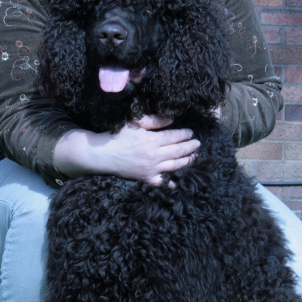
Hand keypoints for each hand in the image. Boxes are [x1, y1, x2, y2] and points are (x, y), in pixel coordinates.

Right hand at [54, 116, 199, 185]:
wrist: (102, 154)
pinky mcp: (146, 178)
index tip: (191, 132)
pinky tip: (178, 181)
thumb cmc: (117, 135)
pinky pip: (162, 181)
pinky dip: (170, 182)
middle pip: (179, 151)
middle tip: (198, 144)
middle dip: (191, 147)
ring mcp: (151, 168)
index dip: (185, 134)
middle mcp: (154, 155)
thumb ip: (154, 121)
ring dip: (187, 161)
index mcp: (152, 140)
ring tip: (194, 157)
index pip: (175, 136)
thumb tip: (172, 119)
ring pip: (175, 166)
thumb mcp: (135, 123)